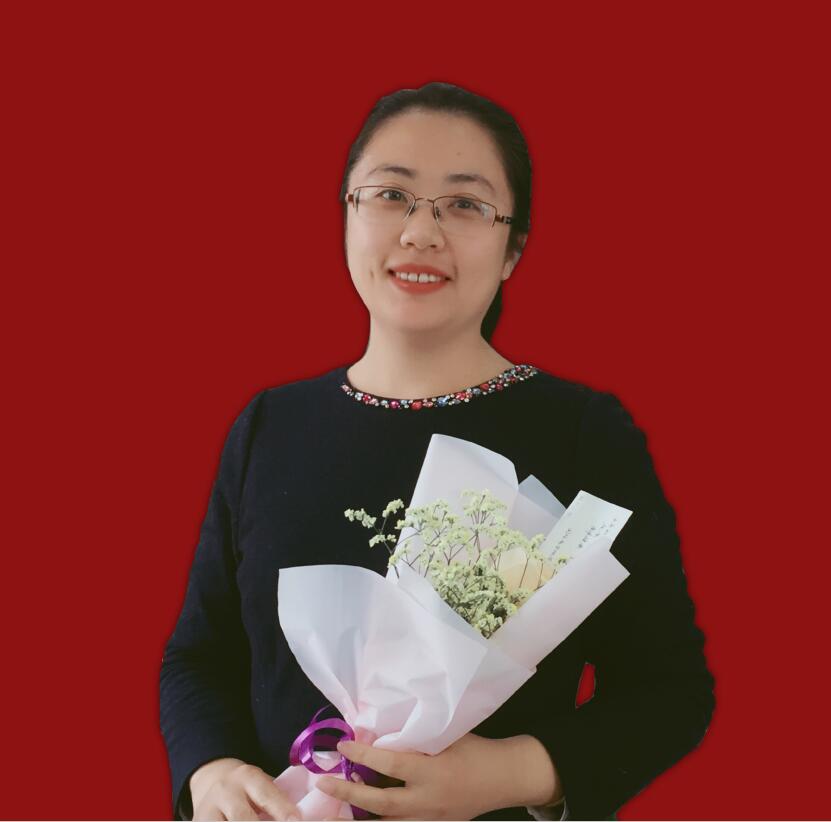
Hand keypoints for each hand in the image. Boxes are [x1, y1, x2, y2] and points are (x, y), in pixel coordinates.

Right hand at [189, 757, 300, 820]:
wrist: (212, 780)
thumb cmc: (248, 790)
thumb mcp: (261, 786)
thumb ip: (276, 801)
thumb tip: (298, 820)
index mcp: (247, 777)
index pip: (267, 795)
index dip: (283, 811)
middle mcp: (225, 792)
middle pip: (242, 818)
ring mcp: (208, 811)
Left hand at [315, 733, 539, 820]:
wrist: (504, 777)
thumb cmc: (476, 750)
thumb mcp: (448, 736)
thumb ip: (416, 738)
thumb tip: (381, 731)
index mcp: (433, 772)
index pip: (391, 764)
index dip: (364, 754)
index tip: (343, 744)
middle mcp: (428, 800)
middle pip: (381, 803)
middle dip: (348, 792)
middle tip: (323, 781)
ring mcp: (429, 819)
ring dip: (357, 818)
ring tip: (330, 812)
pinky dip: (379, 820)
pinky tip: (359, 816)